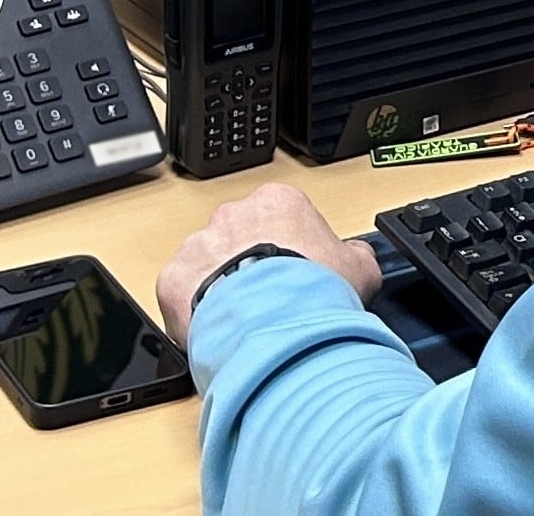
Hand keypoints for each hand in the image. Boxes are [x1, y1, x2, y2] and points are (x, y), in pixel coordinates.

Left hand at [157, 183, 381, 343]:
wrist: (276, 327)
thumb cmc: (315, 293)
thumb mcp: (359, 269)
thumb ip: (355, 255)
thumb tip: (356, 256)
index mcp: (279, 202)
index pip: (281, 219)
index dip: (289, 252)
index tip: (293, 277)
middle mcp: (235, 214)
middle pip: (240, 237)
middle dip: (250, 265)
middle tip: (268, 302)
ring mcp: (200, 244)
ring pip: (207, 264)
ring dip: (220, 287)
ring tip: (243, 322)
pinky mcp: (173, 279)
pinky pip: (180, 294)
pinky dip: (193, 312)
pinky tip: (217, 331)